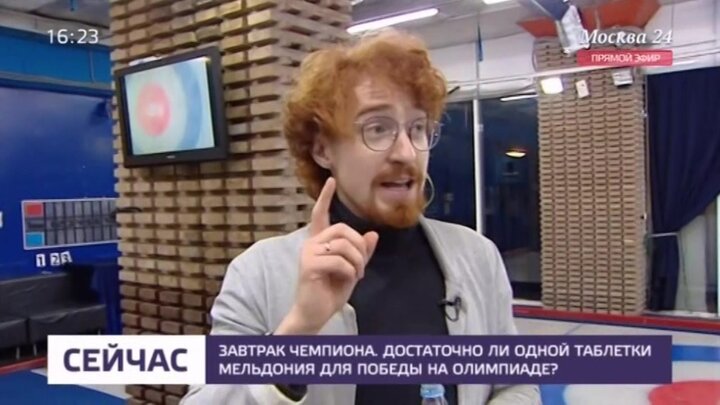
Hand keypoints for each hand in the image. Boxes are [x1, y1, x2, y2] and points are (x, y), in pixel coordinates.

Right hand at [275, 177, 378, 334]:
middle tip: (361, 267)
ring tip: (356, 275)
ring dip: (357, 262)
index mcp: (319, 242)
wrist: (315, 314)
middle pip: (344, 230)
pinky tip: (349, 280)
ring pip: (344, 245)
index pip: (320, 214)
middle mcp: (311, 243)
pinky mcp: (308, 265)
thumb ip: (361, 253)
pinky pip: (339, 260)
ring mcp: (308, 253)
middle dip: (360, 247)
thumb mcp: (352, 270)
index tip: (331, 180)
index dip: (325, 197)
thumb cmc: (330, 292)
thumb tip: (373, 234)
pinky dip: (350, 271)